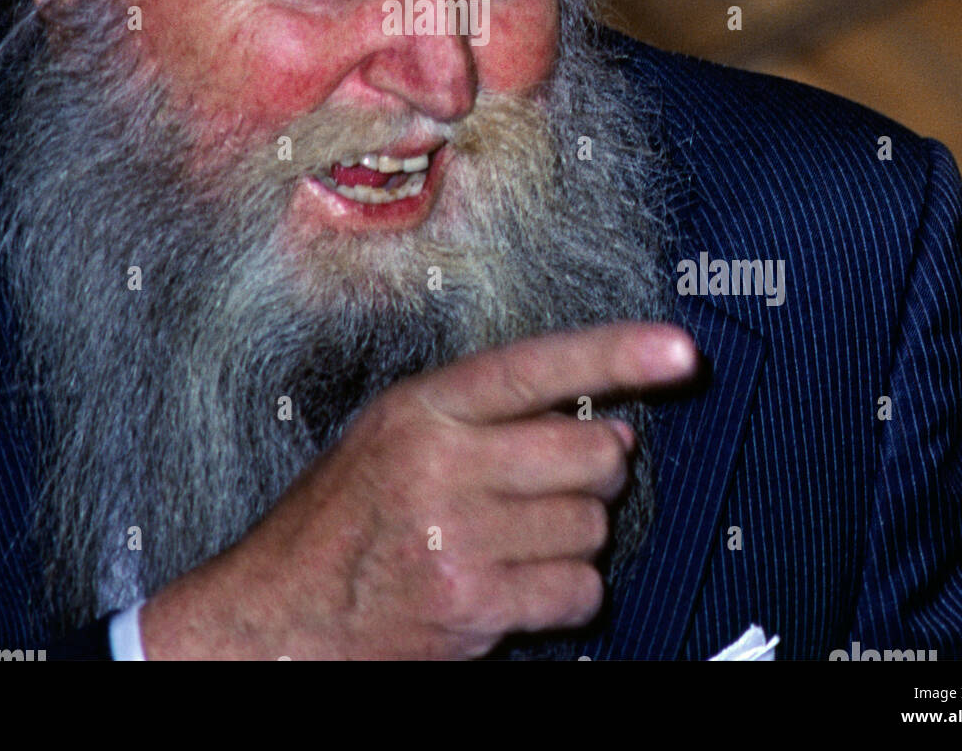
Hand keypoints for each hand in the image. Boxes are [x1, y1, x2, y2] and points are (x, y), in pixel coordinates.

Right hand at [139, 320, 697, 658]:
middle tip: (556, 483)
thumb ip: (491, 416)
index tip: (680, 349)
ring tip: (517, 538)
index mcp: (424, 408)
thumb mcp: (396, 433)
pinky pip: (577, 590)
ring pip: (590, 526)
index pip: (535, 366)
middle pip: (590, 454)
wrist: (280, 612)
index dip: (615, 353)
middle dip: (596, 472)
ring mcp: (458, 538)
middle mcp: (442, 463)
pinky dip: (566, 592)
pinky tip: (520, 584)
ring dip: (575, 536)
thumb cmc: (344, 516)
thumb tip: (610, 424)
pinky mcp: (473, 604)